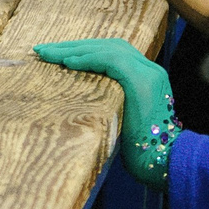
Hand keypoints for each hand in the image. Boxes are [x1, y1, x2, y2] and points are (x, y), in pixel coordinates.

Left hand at [35, 37, 179, 187]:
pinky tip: (68, 63)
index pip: (112, 52)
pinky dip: (88, 59)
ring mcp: (148, 72)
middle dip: (74, 46)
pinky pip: (110, 60)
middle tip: (44, 50)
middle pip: (107, 46)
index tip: (57, 55)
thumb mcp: (122, 118)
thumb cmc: (141, 151)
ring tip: (48, 53)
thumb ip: (110, 100)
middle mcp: (149, 69)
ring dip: (75, 50)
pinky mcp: (141, 80)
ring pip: (107, 48)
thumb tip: (81, 97)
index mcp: (146, 76)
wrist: (163, 162)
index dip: (84, 50)